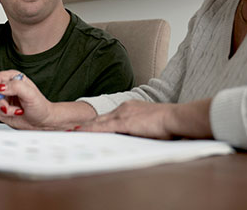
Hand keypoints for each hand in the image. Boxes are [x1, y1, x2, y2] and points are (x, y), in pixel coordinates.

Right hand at [0, 70, 53, 128]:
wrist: (42, 121)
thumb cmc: (40, 106)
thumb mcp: (31, 94)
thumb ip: (16, 87)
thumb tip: (1, 87)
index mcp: (13, 77)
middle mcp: (6, 87)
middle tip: (6, 108)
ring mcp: (2, 98)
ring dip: (1, 110)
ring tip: (16, 111)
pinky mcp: (0, 109)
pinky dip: (0, 116)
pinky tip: (13, 114)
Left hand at [77, 99, 212, 139]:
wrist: (176, 117)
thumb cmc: (169, 123)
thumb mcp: (151, 125)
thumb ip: (140, 129)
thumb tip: (135, 138)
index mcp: (130, 108)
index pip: (109, 117)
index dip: (96, 123)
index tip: (86, 127)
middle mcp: (124, 108)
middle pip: (100, 118)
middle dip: (86, 124)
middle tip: (71, 129)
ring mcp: (122, 114)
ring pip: (98, 122)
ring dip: (84, 128)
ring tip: (70, 132)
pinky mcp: (123, 122)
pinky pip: (102, 127)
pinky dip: (89, 130)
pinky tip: (79, 133)